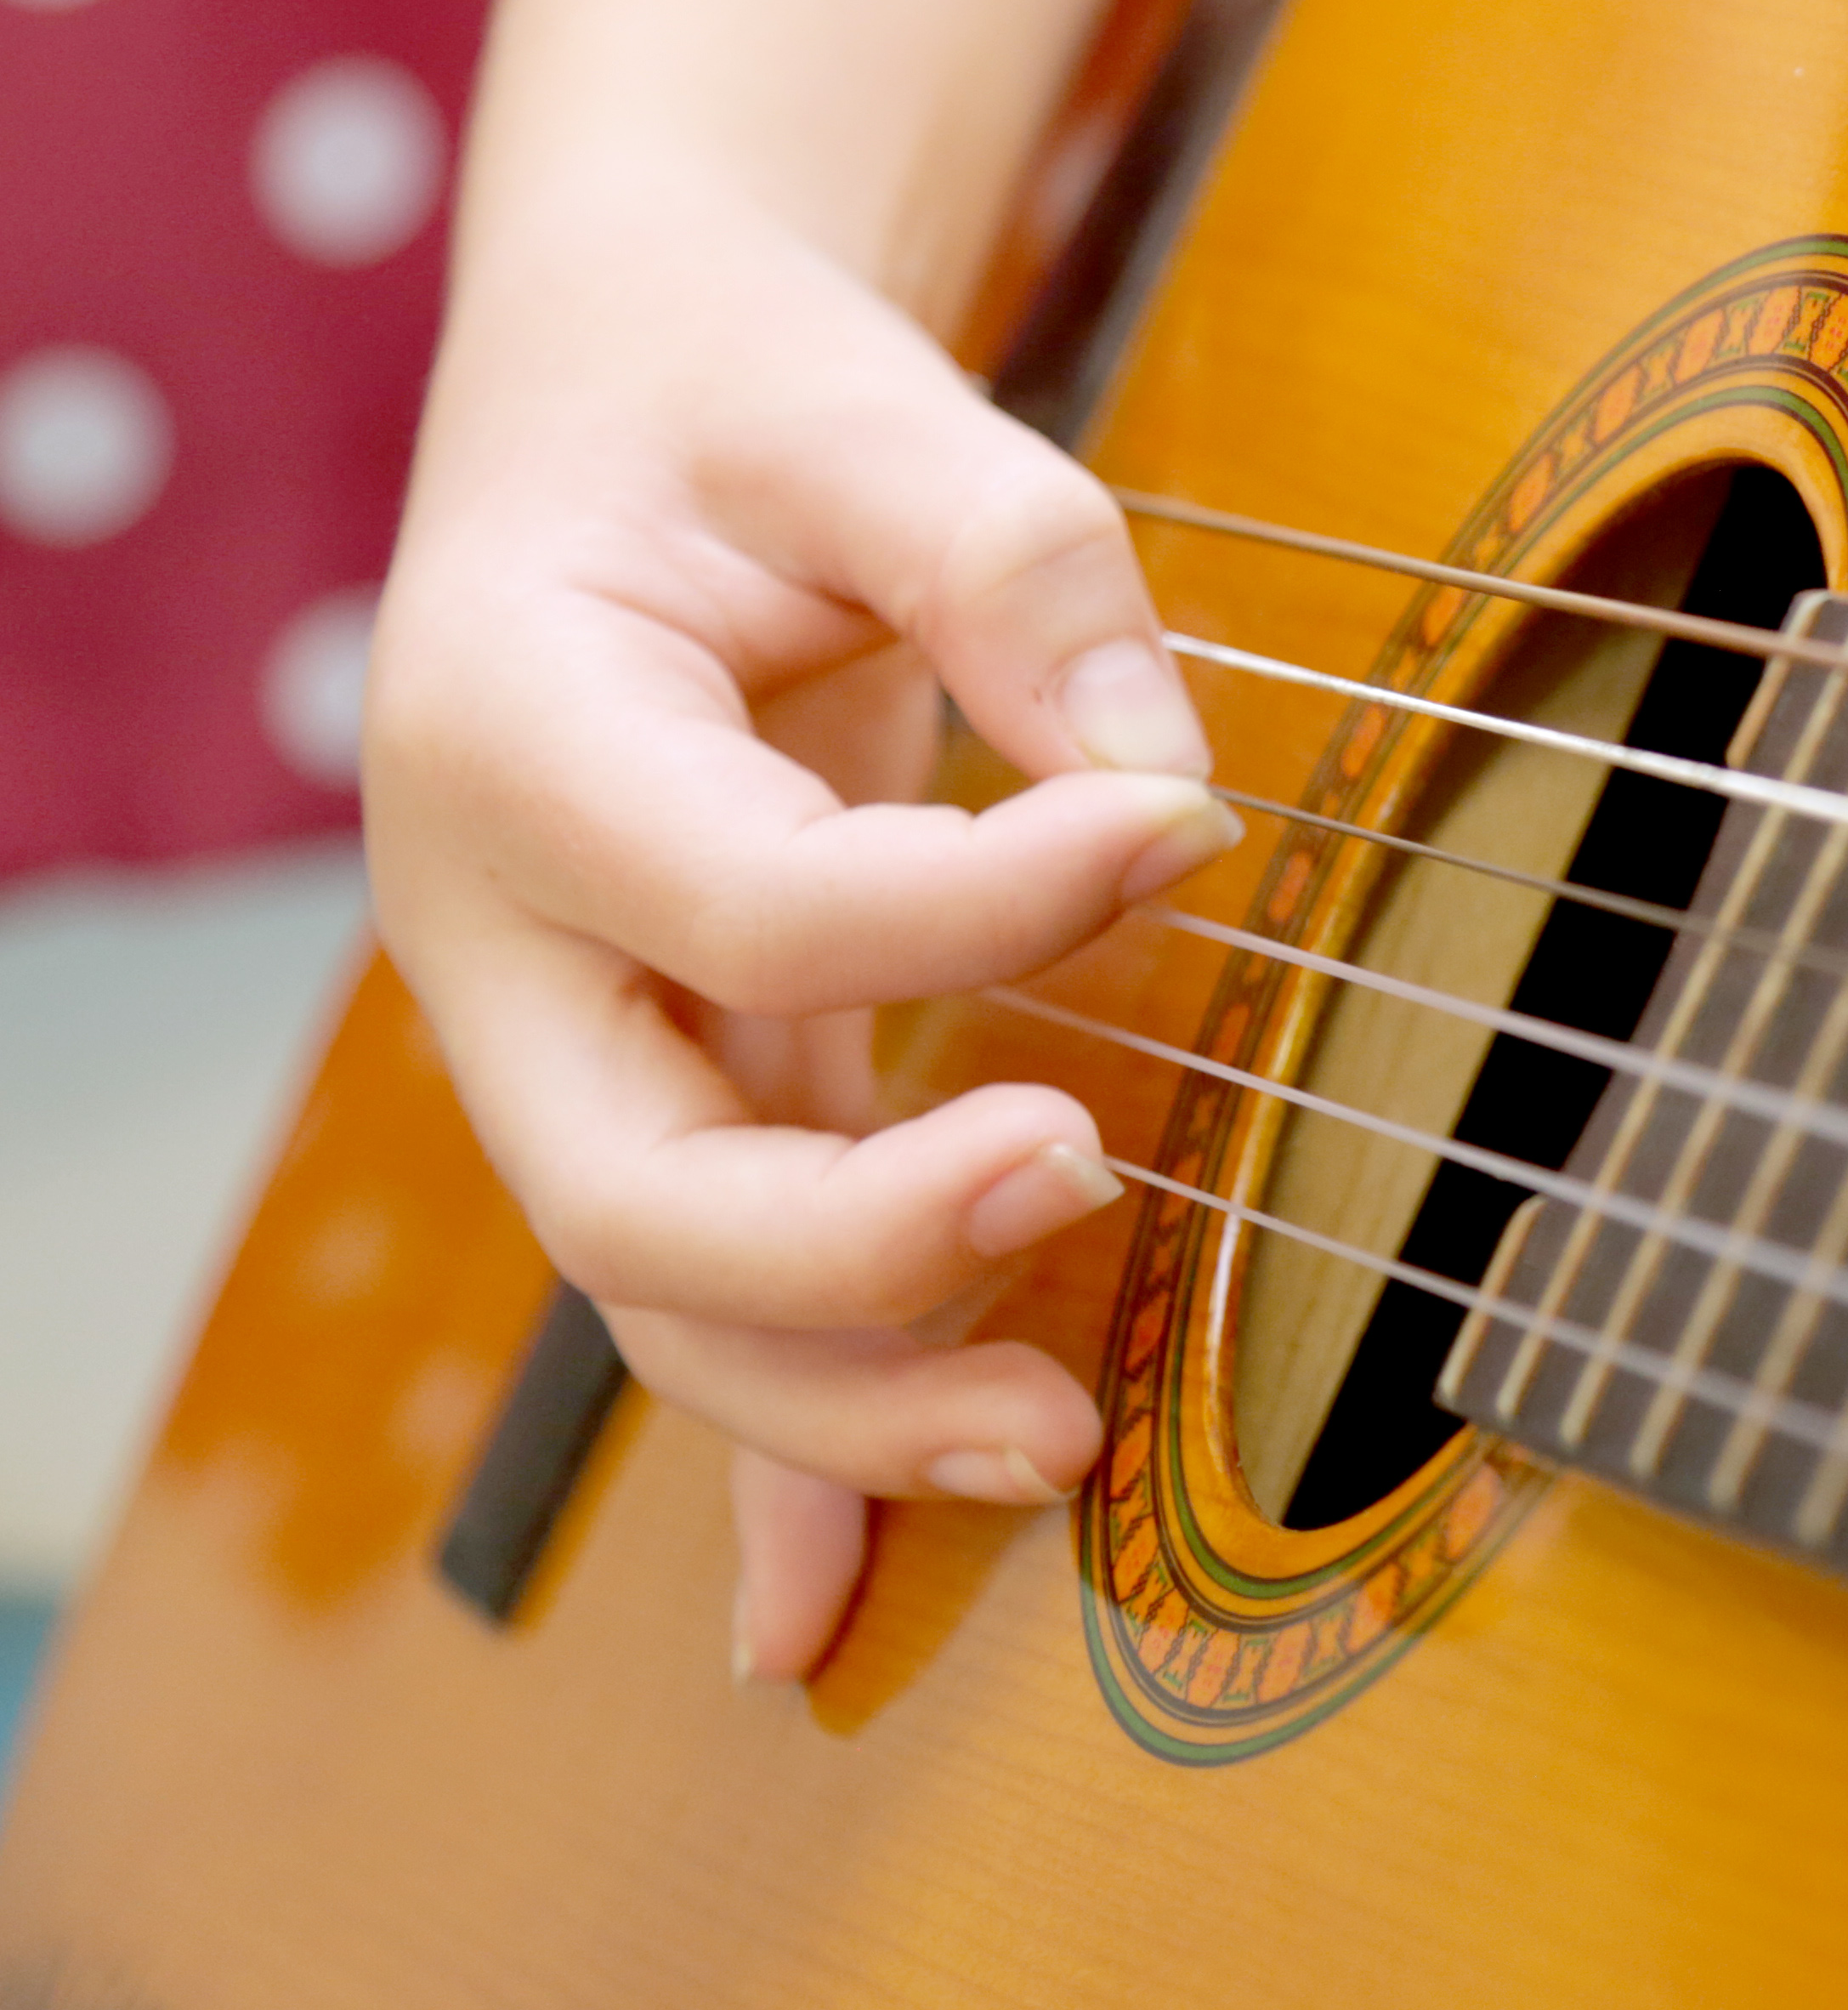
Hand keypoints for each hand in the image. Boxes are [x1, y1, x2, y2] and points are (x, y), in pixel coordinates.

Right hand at [365, 153, 1241, 1682]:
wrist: (622, 399)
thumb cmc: (735, 393)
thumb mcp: (868, 404)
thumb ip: (1019, 564)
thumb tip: (1160, 777)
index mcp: (508, 738)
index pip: (757, 901)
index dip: (990, 899)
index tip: (1189, 824)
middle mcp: (497, 932)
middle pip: (642, 1190)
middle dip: (859, 1245)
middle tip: (1077, 1175)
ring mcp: (570, 1036)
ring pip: (673, 1293)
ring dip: (846, 1401)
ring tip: (1056, 1439)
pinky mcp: (677, 1078)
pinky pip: (714, 1294)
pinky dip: (773, 1459)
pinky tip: (819, 1616)